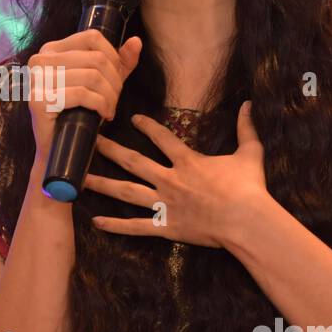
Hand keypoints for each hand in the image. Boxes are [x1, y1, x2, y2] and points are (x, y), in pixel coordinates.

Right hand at [25, 30, 141, 160]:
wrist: (57, 149)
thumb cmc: (78, 114)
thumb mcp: (102, 83)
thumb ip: (119, 62)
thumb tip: (136, 41)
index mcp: (51, 50)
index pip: (91, 37)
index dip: (113, 56)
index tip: (117, 78)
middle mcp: (40, 60)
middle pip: (95, 58)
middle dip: (114, 81)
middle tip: (115, 100)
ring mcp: (36, 80)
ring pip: (92, 76)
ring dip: (110, 96)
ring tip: (110, 109)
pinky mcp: (39, 100)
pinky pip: (82, 94)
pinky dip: (100, 105)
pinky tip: (104, 115)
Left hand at [83, 101, 269, 249]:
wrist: (247, 221)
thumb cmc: (250, 188)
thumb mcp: (250, 154)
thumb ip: (246, 128)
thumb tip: (249, 104)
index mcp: (188, 162)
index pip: (162, 138)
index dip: (147, 126)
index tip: (133, 117)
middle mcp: (170, 180)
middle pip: (133, 162)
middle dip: (110, 149)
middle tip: (90, 141)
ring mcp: (165, 204)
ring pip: (126, 193)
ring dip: (102, 185)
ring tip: (80, 179)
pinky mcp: (166, 226)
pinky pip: (136, 226)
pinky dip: (116, 226)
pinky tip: (96, 222)